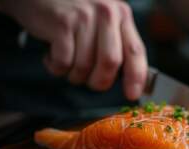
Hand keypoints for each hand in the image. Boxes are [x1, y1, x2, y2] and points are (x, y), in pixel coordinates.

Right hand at [0, 0, 146, 99]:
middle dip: (99, 81)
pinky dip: (56, 68)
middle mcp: (107, 14)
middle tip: (90, 82)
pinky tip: (51, 56)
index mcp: (122, 16)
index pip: (135, 51)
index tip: (132, 95)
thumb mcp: (102, 21)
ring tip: (67, 62)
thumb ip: (117, 45)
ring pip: (85, 66)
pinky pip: (64, 62)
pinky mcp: (62, 22)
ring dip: (74, 75)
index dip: (136, 77)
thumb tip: (129, 81)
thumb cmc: (73, 14)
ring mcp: (84, 17)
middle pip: (110, 63)